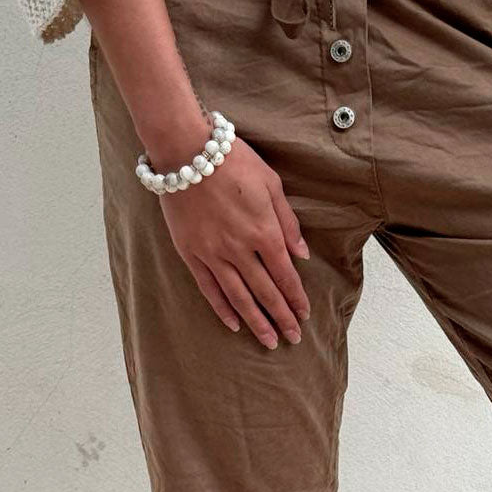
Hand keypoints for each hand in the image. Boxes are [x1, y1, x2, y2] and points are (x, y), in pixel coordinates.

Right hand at [158, 136, 311, 348]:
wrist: (186, 150)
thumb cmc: (233, 161)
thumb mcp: (271, 184)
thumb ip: (287, 222)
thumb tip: (302, 253)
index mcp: (264, 231)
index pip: (285, 274)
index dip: (296, 297)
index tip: (304, 314)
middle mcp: (240, 248)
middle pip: (266, 291)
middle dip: (282, 316)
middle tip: (293, 337)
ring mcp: (213, 253)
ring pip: (239, 296)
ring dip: (256, 321)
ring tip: (269, 340)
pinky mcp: (190, 252)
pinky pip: (209, 287)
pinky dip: (223, 308)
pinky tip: (234, 324)